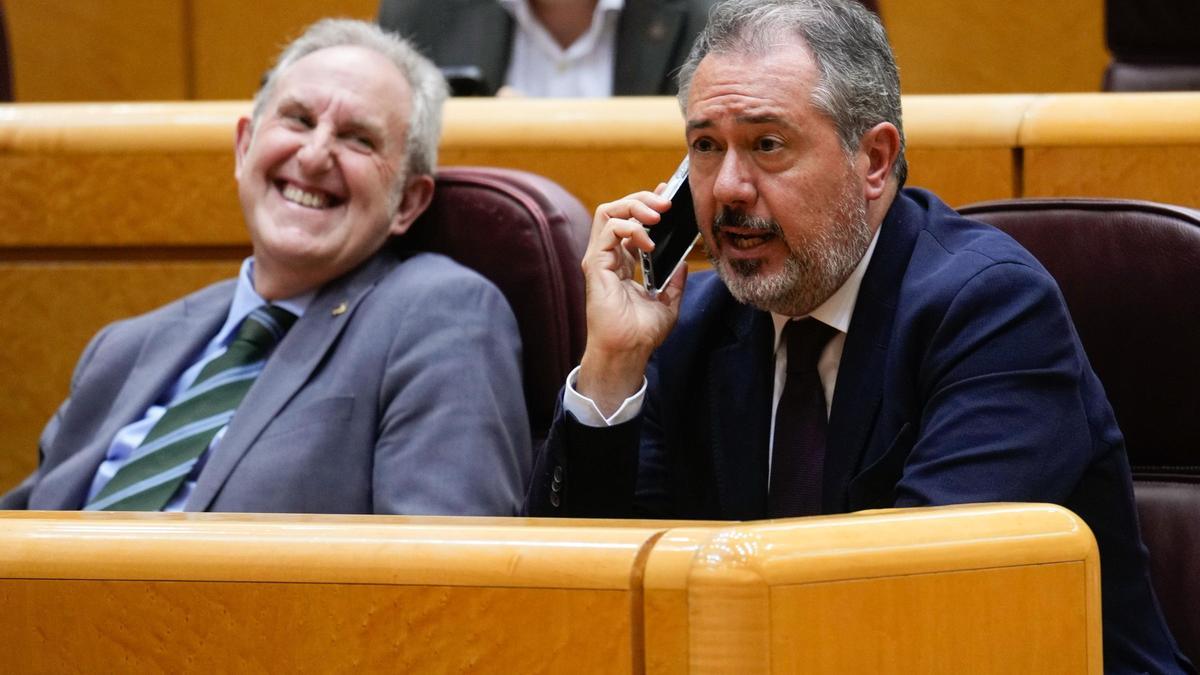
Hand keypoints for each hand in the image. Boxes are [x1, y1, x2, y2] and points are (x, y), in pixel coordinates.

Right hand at [576, 188, 687, 414]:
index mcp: (624, 263)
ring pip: (609, 212)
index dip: (647, 205)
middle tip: (667, 202)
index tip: (668, 196)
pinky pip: (607, 230)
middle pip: (619, 210)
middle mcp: (610, 257)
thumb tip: (683, 258)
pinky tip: (648, 242)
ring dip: (635, 206)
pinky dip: (629, 228)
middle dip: (643, 199)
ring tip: (658, 215)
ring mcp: (600, 259)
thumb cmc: (641, 333)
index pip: (632, 222)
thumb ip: (675, 278)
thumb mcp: (669, 301)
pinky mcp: (596, 264)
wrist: (628, 351)